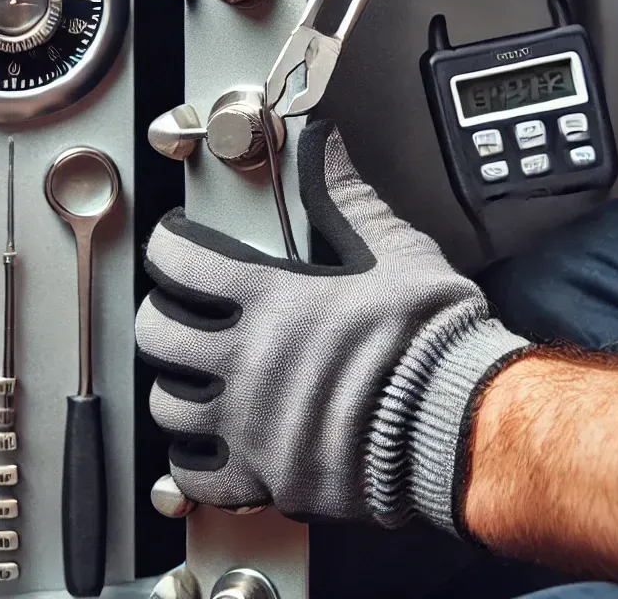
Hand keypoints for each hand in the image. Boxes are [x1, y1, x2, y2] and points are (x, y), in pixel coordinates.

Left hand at [135, 121, 527, 530]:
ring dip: (176, 385)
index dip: (169, 244)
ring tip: (194, 374)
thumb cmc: (429, 338)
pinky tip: (209, 439)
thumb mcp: (392, 247)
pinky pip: (196, 475)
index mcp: (272, 299)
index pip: (180, 261)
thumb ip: (343, 193)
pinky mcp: (267, 475)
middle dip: (161, 314)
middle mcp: (249, 360)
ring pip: (169, 405)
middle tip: (178, 308)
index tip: (175, 245)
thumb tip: (323, 143)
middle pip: (158, 334)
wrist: (460, 421)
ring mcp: (252, 422)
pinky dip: (193, 457)